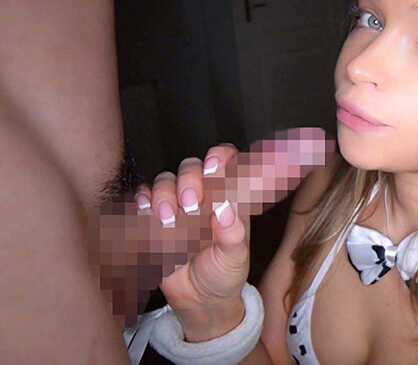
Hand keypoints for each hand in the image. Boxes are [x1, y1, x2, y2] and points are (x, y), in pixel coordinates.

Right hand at [90, 127, 333, 333]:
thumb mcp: (235, 258)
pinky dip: (142, 201)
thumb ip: (233, 235)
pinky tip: (147, 212)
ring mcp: (177, 205)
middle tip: (191, 203)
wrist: (199, 300)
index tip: (214, 167)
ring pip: (165, 181)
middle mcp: (203, 195)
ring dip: (164, 193)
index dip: (220, 157)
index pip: (227, 162)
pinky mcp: (154, 219)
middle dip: (189, 179)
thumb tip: (225, 209)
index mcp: (228, 198)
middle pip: (191, 167)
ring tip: (168, 218)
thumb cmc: (224, 274)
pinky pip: (142, 199)